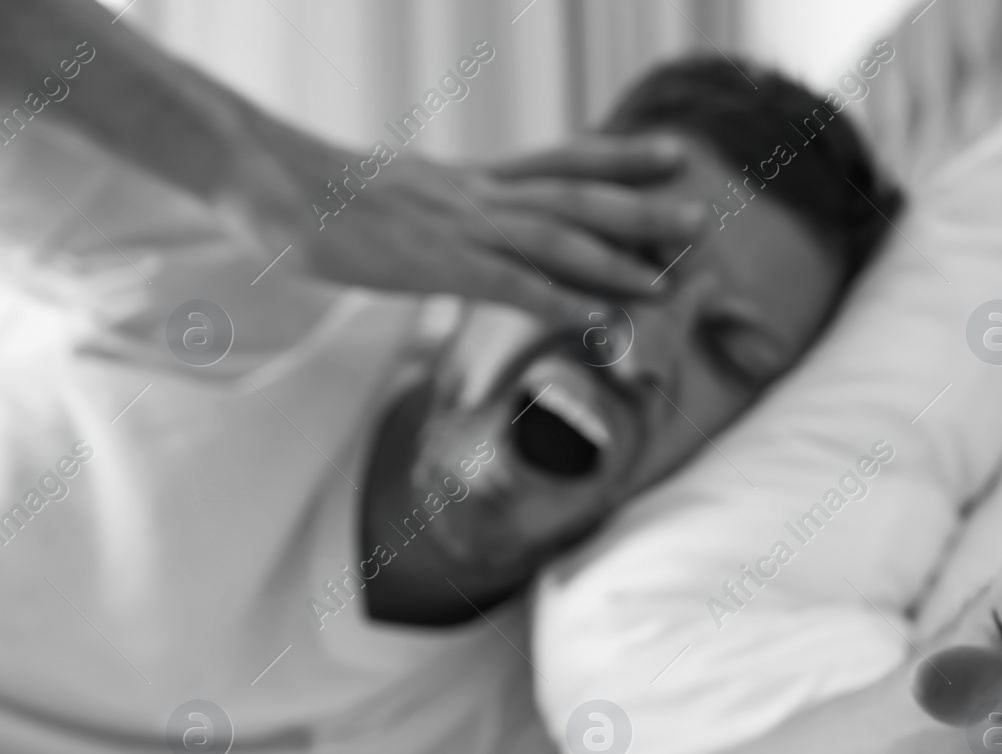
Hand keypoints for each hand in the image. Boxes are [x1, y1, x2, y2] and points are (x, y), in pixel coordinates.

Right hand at [225, 122, 706, 317]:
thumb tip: (456, 224)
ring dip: (618, 260)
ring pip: (557, 239)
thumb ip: (440, 209)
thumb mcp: (396, 194)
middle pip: (576, 197)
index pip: (560, 160)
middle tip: (701, 216)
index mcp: (471, 177)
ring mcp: (461, 228)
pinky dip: (563, 302)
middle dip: (641, 208)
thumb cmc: (319, 194)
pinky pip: (513, 286)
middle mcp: (478, 194)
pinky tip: (602, 319)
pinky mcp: (438, 265)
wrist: (268, 179)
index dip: (620, 158)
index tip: (672, 153)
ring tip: (671, 278)